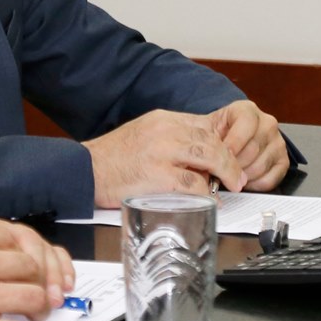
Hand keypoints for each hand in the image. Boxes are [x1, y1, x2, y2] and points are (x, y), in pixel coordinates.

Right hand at [82, 109, 246, 206]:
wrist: (83, 170)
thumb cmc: (112, 158)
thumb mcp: (143, 134)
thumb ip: (169, 138)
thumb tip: (199, 155)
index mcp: (162, 119)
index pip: (204, 126)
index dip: (223, 143)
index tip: (230, 157)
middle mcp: (164, 130)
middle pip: (211, 140)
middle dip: (231, 159)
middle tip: (237, 176)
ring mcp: (161, 152)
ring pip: (209, 156)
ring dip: (226, 173)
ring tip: (230, 185)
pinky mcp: (157, 176)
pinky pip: (193, 185)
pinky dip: (206, 194)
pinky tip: (210, 201)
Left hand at [208, 100, 288, 191]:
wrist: (227, 140)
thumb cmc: (216, 134)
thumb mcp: (206, 129)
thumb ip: (205, 138)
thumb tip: (205, 157)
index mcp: (247, 110)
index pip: (246, 124)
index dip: (231, 144)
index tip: (218, 158)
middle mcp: (267, 123)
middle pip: (252, 150)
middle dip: (233, 165)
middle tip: (220, 172)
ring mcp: (278, 142)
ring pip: (260, 166)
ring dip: (242, 176)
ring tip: (230, 176)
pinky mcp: (283, 161)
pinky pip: (270, 180)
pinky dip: (254, 185)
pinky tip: (244, 181)